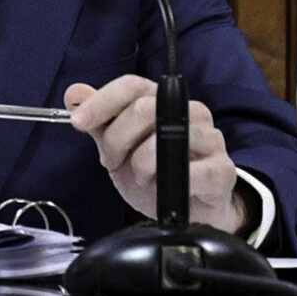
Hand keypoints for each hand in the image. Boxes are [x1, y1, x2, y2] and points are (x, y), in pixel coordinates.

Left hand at [65, 75, 245, 233]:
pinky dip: (168, 182)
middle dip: (116, 139)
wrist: (188, 210)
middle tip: (111, 162)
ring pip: (163, 140)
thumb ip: (98, 120)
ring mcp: (210, 138)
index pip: (131, 86)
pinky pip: (193, 171)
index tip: (79, 122)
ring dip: (139, 163)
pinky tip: (162, 188)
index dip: (102, 102)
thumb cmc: (153, 172)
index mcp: (162, 100)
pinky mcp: (223, 170)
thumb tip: (73, 93)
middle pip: (144, 109)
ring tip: (138, 176)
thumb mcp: (118, 146)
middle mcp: (189, 112)